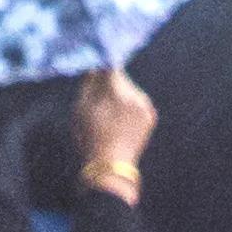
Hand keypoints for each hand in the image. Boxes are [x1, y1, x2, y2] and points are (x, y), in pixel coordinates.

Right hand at [78, 61, 157, 190]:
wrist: (111, 167)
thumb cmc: (89, 137)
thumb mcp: (80, 109)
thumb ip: (88, 83)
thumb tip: (95, 66)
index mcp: (116, 90)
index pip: (110, 65)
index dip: (102, 65)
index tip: (96, 70)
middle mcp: (134, 93)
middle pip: (121, 78)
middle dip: (110, 83)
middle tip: (98, 99)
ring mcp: (145, 104)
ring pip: (130, 89)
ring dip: (121, 94)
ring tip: (109, 114)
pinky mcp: (151, 115)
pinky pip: (138, 102)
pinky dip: (129, 106)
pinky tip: (120, 121)